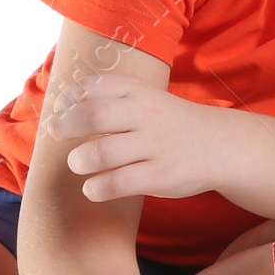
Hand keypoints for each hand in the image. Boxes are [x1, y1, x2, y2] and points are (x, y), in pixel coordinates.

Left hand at [45, 69, 229, 201]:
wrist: (219, 145)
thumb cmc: (169, 122)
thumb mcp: (146, 98)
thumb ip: (111, 97)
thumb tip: (62, 105)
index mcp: (139, 92)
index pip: (95, 86)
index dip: (70, 98)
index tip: (61, 109)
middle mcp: (145, 115)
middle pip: (93, 116)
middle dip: (65, 126)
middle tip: (56, 134)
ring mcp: (154, 146)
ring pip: (101, 153)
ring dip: (79, 160)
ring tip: (79, 164)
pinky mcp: (159, 175)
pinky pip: (118, 183)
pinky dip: (96, 188)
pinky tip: (92, 188)